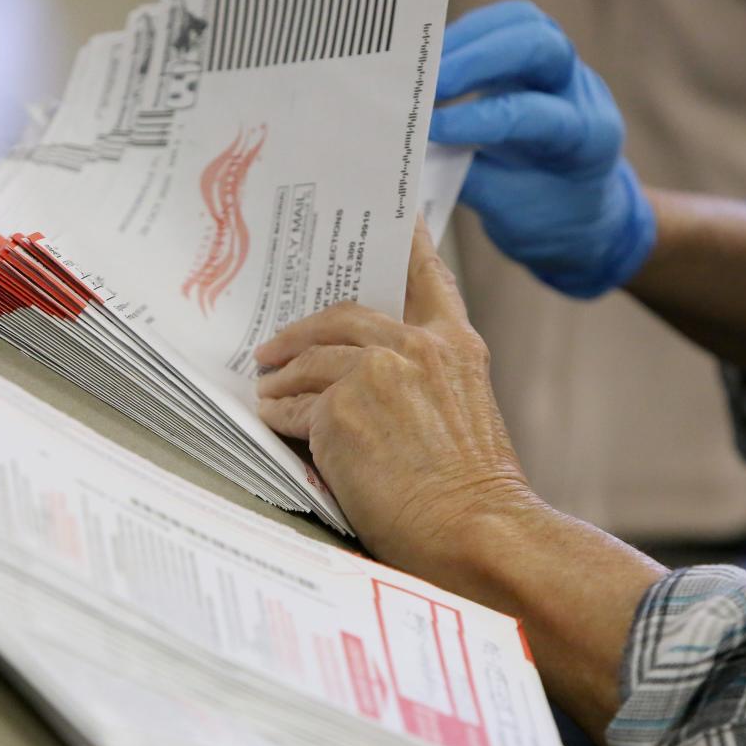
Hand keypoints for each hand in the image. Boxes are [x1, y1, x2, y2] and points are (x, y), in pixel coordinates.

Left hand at [255, 217, 538, 584]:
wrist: (478, 530)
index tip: (397, 214)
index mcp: (456, 345)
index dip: (407, 241)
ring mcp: (378, 373)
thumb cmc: (475, 491)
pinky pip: (294, 405)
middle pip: (344, 316)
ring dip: (283, 372)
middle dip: (304, 328)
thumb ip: (427, 383)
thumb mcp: (466, 415)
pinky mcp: (341, 409)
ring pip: (311, 357)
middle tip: (279, 341)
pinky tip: (271, 417)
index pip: (426, 274)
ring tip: (267, 383)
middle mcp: (417, 347)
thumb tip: (371, 383)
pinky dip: (279, 412)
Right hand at [430, 0, 654, 297]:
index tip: (428, 130)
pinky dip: (464, 39)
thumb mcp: (509, 212)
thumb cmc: (547, 217)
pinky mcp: (534, 60)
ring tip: (421, 67)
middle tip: (425, 85)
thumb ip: (466, 177)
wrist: (580, 210)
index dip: (476, 118)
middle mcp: (581, 93)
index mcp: (587, 140)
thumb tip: (412, 152)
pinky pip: (503, 28)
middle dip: (476, 58)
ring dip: (467, 39)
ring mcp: (560, 69)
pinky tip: (431, 62)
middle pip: (539, 45)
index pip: (531, 114)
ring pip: (522, 22)